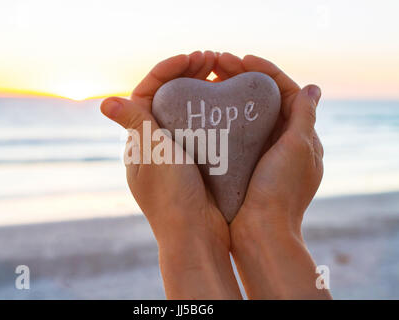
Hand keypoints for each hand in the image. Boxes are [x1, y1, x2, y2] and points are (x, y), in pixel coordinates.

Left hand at [101, 51, 241, 298]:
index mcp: (139, 141)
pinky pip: (202, 128)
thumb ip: (135, 124)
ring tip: (220, 72)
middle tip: (212, 59)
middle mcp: (155, 144)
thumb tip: (105, 103)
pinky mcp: (197, 161)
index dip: (167, 70)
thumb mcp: (153, 155)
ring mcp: (177, 152)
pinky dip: (212, 110)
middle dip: (187, 74)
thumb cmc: (172, 197)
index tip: (192, 58)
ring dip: (200, 88)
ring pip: (186, 111)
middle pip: (167, 98)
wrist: (195, 236)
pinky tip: (227, 101)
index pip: (147, 92)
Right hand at [214, 53, 330, 298]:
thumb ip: (305, 116)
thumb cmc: (280, 191)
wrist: (261, 233)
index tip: (240, 59)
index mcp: (300, 135)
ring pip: (246, 114)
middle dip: (241, 78)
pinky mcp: (243, 165)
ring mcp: (261, 154)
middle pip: (262, 100)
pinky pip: (234, 134)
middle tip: (216, 64)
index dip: (264, 70)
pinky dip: (222, 118)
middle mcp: (281, 142)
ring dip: (229, 95)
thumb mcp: (298, 148)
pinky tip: (204, 111)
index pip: (285, 90)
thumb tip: (313, 88)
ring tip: (208, 81)